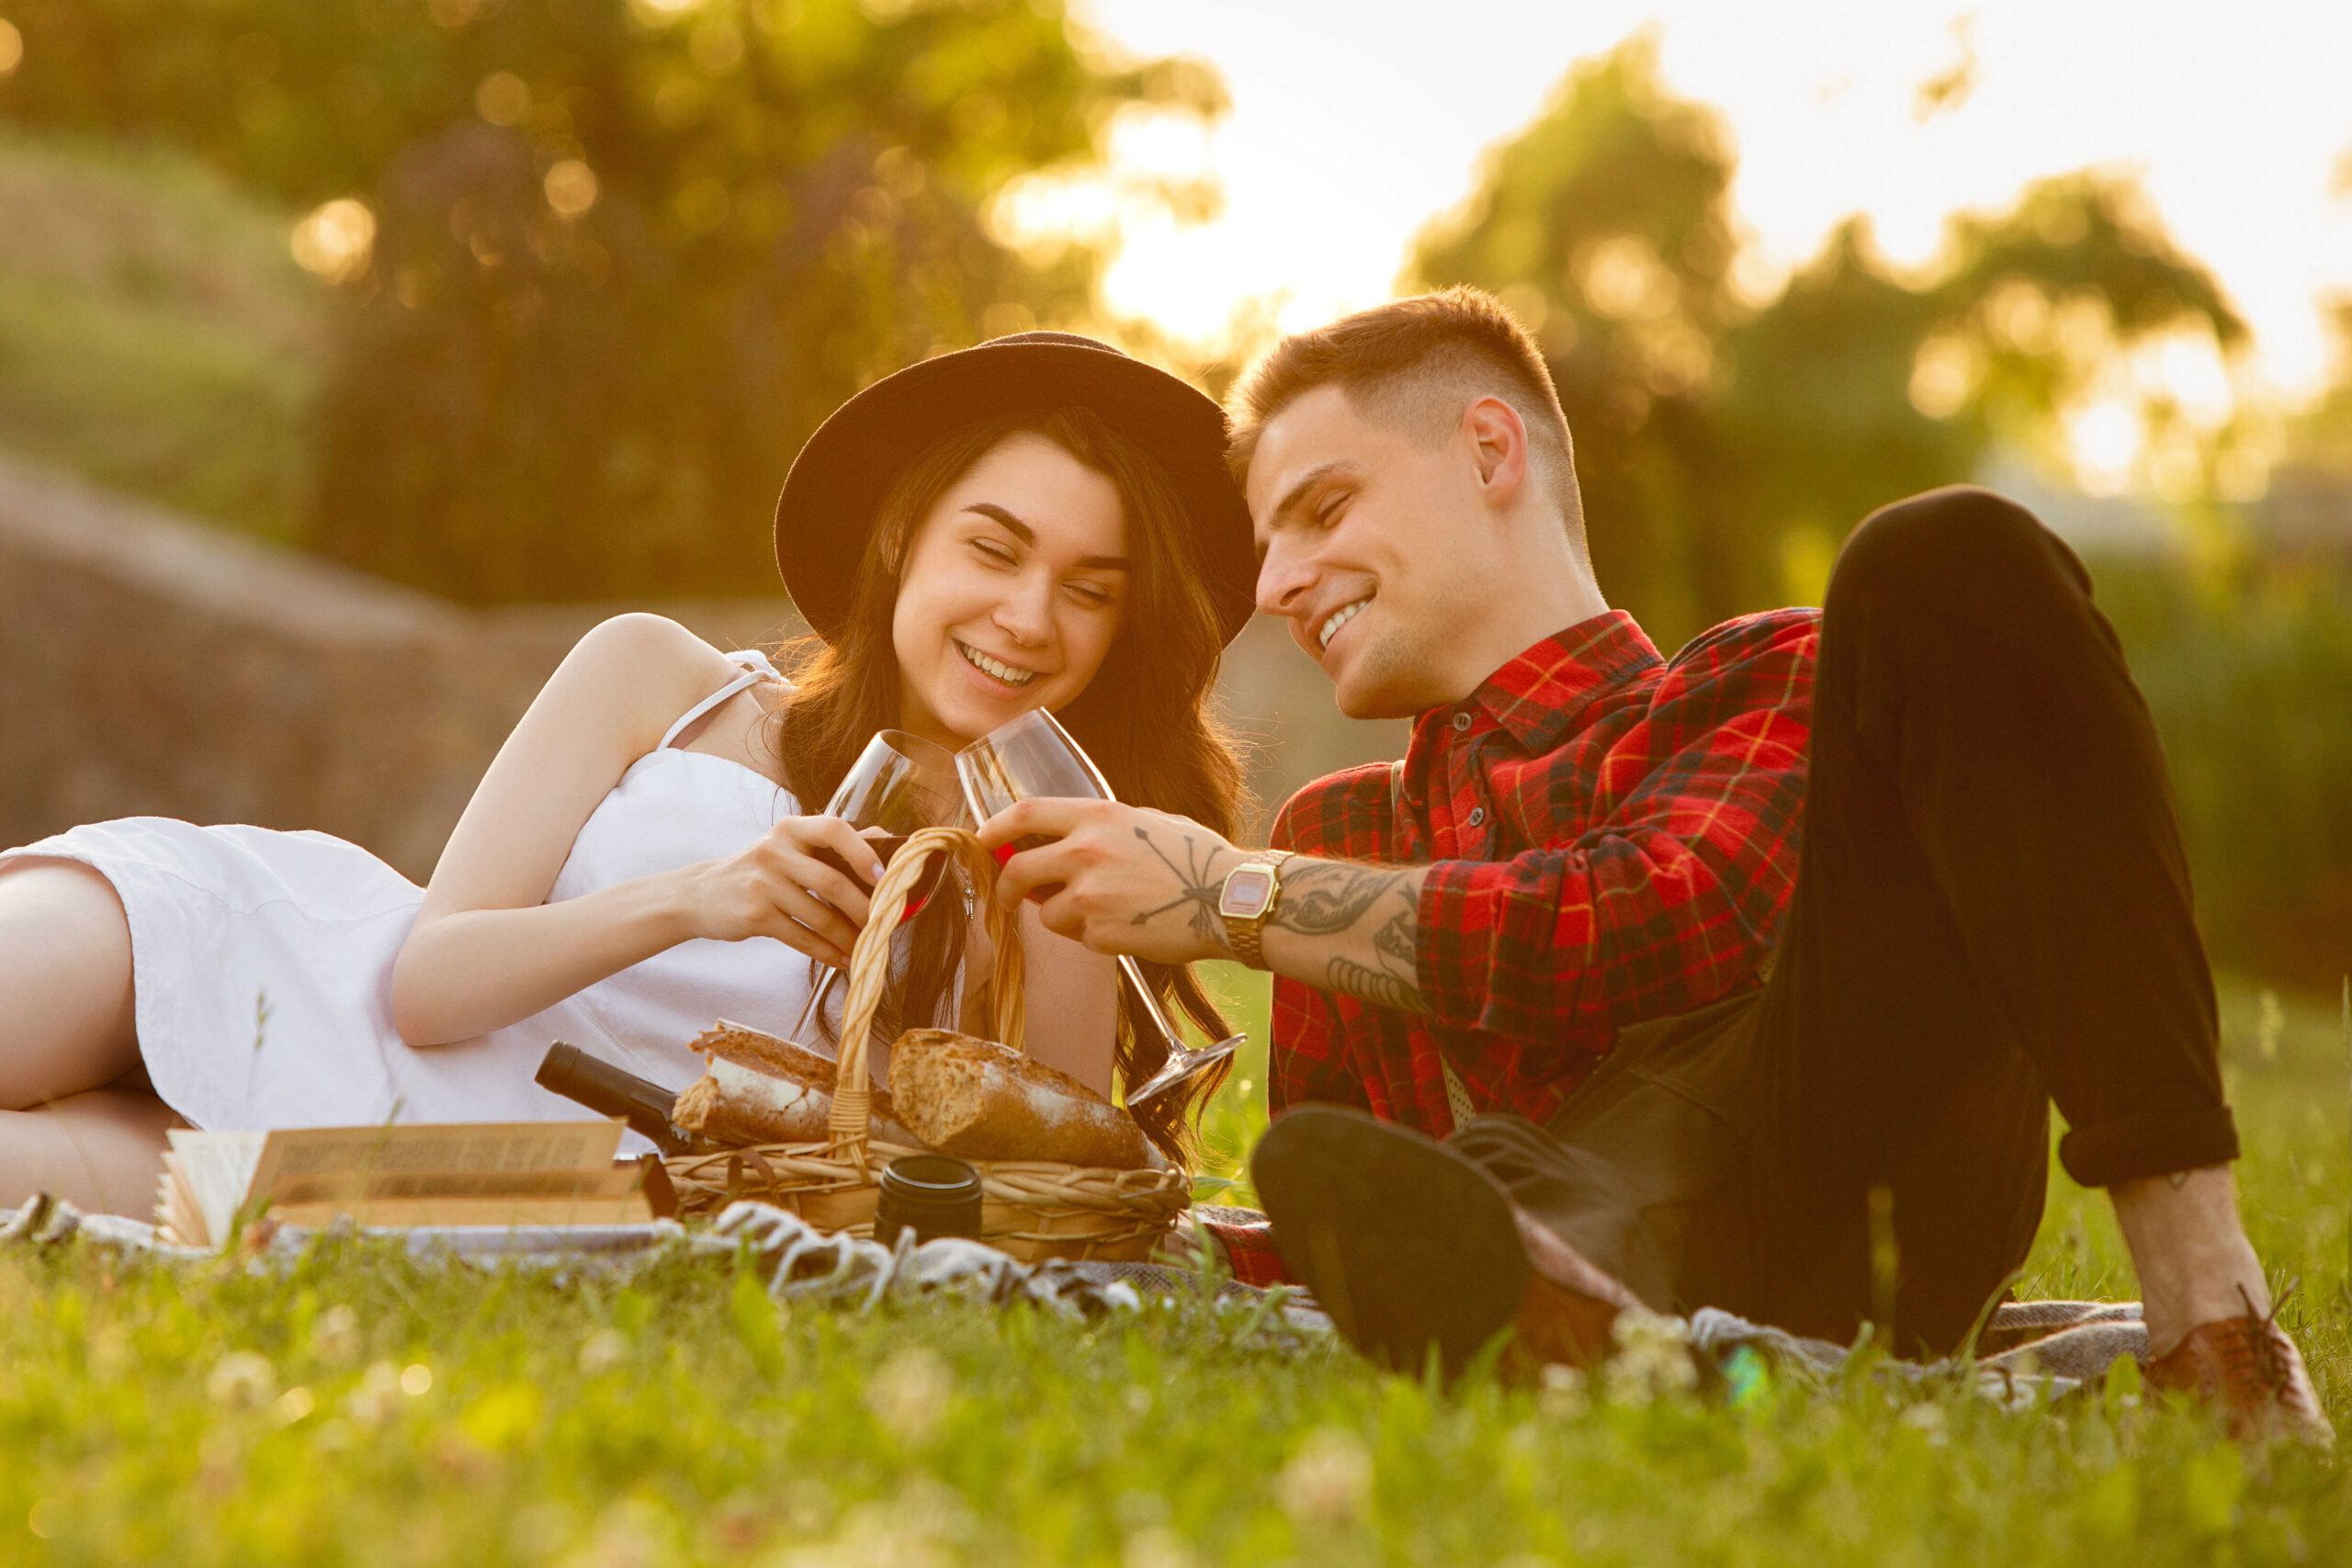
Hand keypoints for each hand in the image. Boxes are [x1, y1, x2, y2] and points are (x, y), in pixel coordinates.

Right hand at [678, 816, 886, 965]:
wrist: (702, 894)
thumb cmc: (759, 870)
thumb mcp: (789, 846)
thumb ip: (831, 842)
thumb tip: (884, 838)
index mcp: (791, 829)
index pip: (834, 829)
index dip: (863, 852)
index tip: (883, 877)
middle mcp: (775, 851)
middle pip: (831, 881)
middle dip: (864, 908)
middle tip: (884, 923)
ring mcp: (762, 884)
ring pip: (819, 915)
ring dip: (848, 936)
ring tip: (866, 947)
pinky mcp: (754, 915)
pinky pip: (801, 937)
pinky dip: (826, 952)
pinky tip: (841, 959)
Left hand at [977, 798, 1240, 965]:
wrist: (1228, 900)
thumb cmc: (1196, 859)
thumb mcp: (1145, 821)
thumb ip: (1101, 828)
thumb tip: (1065, 839)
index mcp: (1097, 817)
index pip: (1024, 813)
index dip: (994, 828)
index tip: (983, 840)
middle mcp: (1086, 852)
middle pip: (1018, 869)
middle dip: (1005, 886)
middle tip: (1008, 896)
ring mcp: (1090, 895)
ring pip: (1045, 912)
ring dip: (1060, 916)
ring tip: (1101, 913)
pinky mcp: (1099, 933)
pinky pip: (1077, 937)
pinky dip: (1092, 936)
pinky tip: (1126, 927)